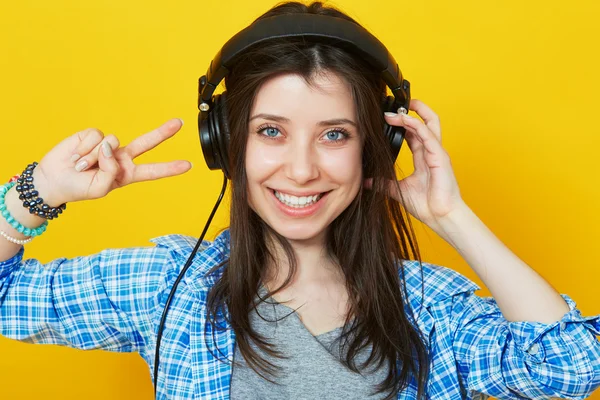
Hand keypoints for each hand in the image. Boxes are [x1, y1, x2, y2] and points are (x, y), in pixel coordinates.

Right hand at [34, 118, 191, 205]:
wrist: (54, 180)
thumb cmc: (79, 188)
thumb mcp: (100, 189)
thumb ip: (111, 171)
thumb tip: (110, 147)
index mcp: (127, 174)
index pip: (152, 171)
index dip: (170, 169)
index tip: (188, 165)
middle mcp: (121, 157)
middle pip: (147, 143)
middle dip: (163, 133)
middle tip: (179, 123)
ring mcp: (108, 146)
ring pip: (112, 142)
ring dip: (94, 156)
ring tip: (83, 166)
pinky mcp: (92, 136)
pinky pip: (96, 136)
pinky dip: (85, 148)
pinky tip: (77, 156)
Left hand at [365, 99, 464, 228]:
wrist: (440, 217)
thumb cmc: (427, 205)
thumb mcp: (398, 190)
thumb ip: (383, 183)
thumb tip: (366, 182)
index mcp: (423, 158)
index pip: (414, 133)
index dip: (402, 123)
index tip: (386, 117)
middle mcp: (431, 151)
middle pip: (426, 122)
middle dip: (412, 110)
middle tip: (394, 104)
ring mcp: (437, 152)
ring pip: (427, 123)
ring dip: (411, 114)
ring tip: (394, 109)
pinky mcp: (440, 156)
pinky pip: (427, 134)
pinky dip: (415, 124)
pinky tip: (402, 119)